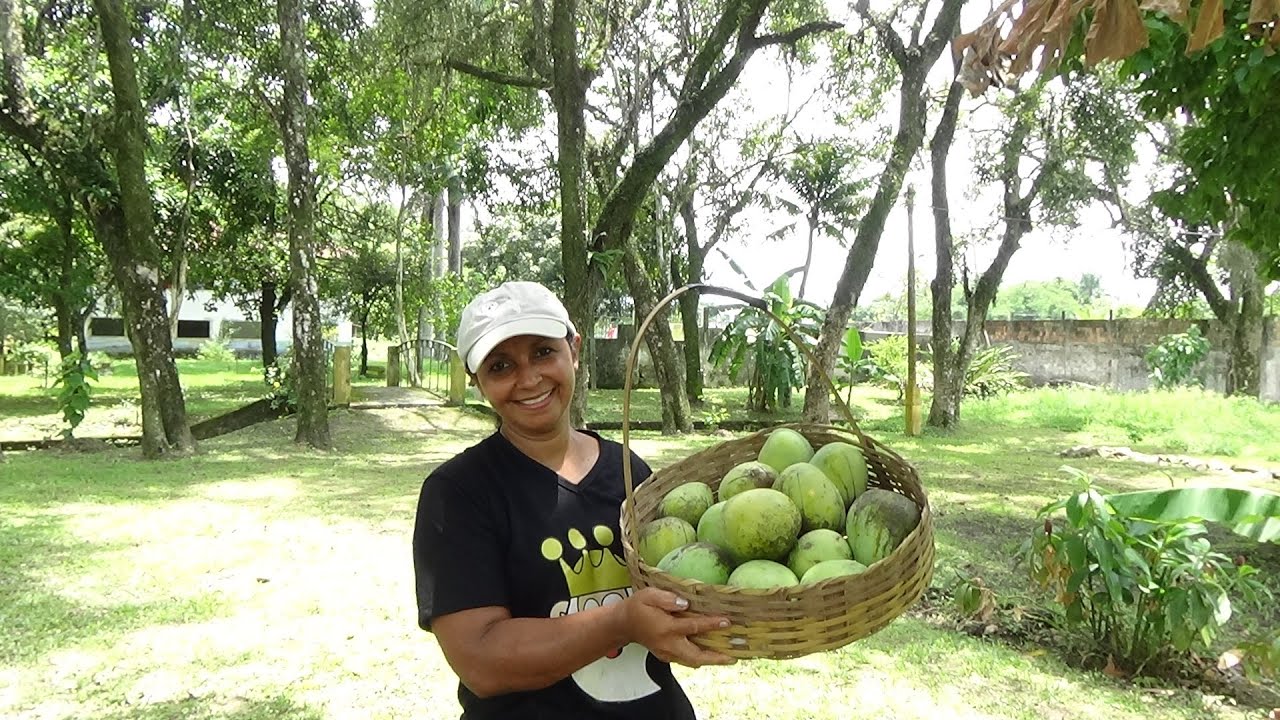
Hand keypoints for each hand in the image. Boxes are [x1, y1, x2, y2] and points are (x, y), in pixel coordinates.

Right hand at [622, 587, 736, 667]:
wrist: (623, 624)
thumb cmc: (637, 608)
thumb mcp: (648, 595)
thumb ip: (666, 599)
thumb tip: (684, 604)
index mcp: (666, 628)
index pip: (693, 627)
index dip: (711, 624)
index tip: (726, 622)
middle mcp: (668, 644)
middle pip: (696, 656)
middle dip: (715, 658)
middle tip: (733, 657)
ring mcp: (667, 653)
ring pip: (692, 662)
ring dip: (710, 661)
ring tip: (727, 658)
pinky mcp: (667, 656)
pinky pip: (686, 661)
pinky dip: (700, 658)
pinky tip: (710, 653)